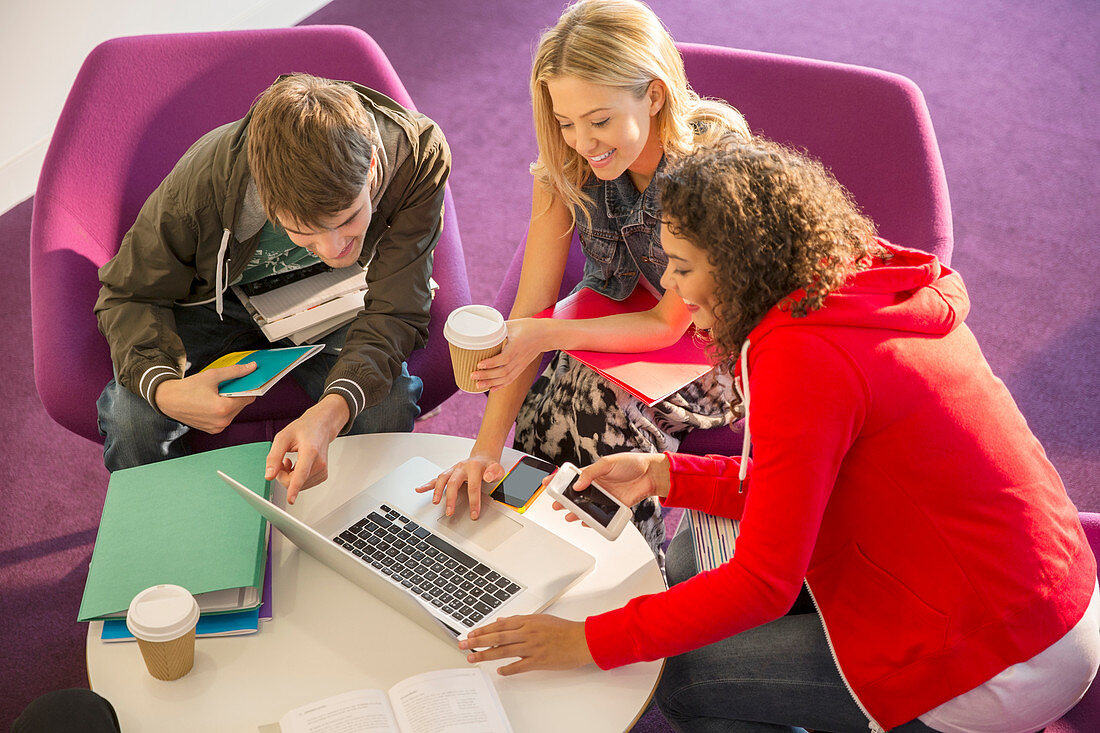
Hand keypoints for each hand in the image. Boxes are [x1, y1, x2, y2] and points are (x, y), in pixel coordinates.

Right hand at [154, 362, 257, 432]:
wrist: (168, 400)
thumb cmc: (188, 388)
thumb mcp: (212, 375)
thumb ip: (234, 371)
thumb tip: (251, 367)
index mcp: (223, 408)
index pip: (248, 397)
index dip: (250, 387)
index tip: (250, 380)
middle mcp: (222, 421)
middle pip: (242, 405)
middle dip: (239, 394)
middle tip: (231, 384)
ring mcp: (217, 428)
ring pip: (235, 412)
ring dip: (232, 402)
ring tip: (220, 393)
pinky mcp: (213, 430)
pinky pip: (226, 418)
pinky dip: (224, 409)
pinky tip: (215, 401)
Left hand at [265, 394, 348, 503]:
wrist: (321, 427)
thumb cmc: (304, 429)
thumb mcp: (283, 437)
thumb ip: (274, 457)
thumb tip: (269, 476)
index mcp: (310, 451)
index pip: (301, 473)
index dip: (294, 487)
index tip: (291, 499)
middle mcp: (319, 462)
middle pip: (294, 481)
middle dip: (282, 475)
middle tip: (282, 461)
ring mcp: (322, 470)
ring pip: (298, 485)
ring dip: (289, 476)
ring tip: (291, 461)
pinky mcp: (323, 475)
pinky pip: (303, 484)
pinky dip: (296, 478)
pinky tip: (297, 466)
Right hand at [414, 452, 503, 519]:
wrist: (482, 458)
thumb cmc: (489, 466)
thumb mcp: (497, 468)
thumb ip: (494, 472)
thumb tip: (487, 476)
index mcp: (474, 467)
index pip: (473, 486)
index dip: (474, 501)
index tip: (474, 514)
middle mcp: (461, 468)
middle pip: (453, 483)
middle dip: (451, 498)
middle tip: (450, 512)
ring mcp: (453, 470)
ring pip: (442, 479)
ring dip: (437, 491)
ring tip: (435, 502)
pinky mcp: (448, 473)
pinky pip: (436, 479)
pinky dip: (427, 485)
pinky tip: (420, 489)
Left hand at [459, 614, 591, 674]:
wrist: (581, 639)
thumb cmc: (563, 629)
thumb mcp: (540, 619)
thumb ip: (520, 620)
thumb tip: (502, 621)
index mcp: (527, 621)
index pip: (499, 625)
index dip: (483, 629)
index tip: (470, 634)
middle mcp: (527, 632)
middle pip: (497, 636)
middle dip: (477, 640)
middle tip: (463, 644)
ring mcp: (532, 647)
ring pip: (504, 650)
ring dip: (486, 654)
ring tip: (473, 658)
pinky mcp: (539, 660)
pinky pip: (519, 666)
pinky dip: (508, 669)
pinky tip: (499, 672)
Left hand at [470, 318, 551, 390]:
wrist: (545, 335)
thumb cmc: (528, 327)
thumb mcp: (513, 324)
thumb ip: (498, 329)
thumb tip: (480, 331)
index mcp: (517, 346)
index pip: (504, 358)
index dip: (491, 363)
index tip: (479, 364)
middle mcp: (519, 358)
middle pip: (503, 372)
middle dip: (487, 376)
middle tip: (472, 375)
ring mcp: (521, 365)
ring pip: (506, 378)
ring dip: (491, 383)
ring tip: (478, 385)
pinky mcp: (521, 368)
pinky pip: (511, 379)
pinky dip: (501, 385)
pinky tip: (491, 389)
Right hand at [552, 453, 670, 522]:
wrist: (650, 474)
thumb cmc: (631, 464)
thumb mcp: (607, 463)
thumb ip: (590, 474)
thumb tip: (577, 485)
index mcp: (592, 473)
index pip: (571, 477)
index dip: (558, 480)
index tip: (547, 483)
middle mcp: (596, 486)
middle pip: (576, 495)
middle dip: (564, 500)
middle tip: (555, 504)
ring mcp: (604, 497)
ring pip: (586, 507)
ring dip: (576, 512)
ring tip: (568, 515)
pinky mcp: (613, 506)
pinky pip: (600, 515)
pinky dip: (592, 520)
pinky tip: (585, 521)